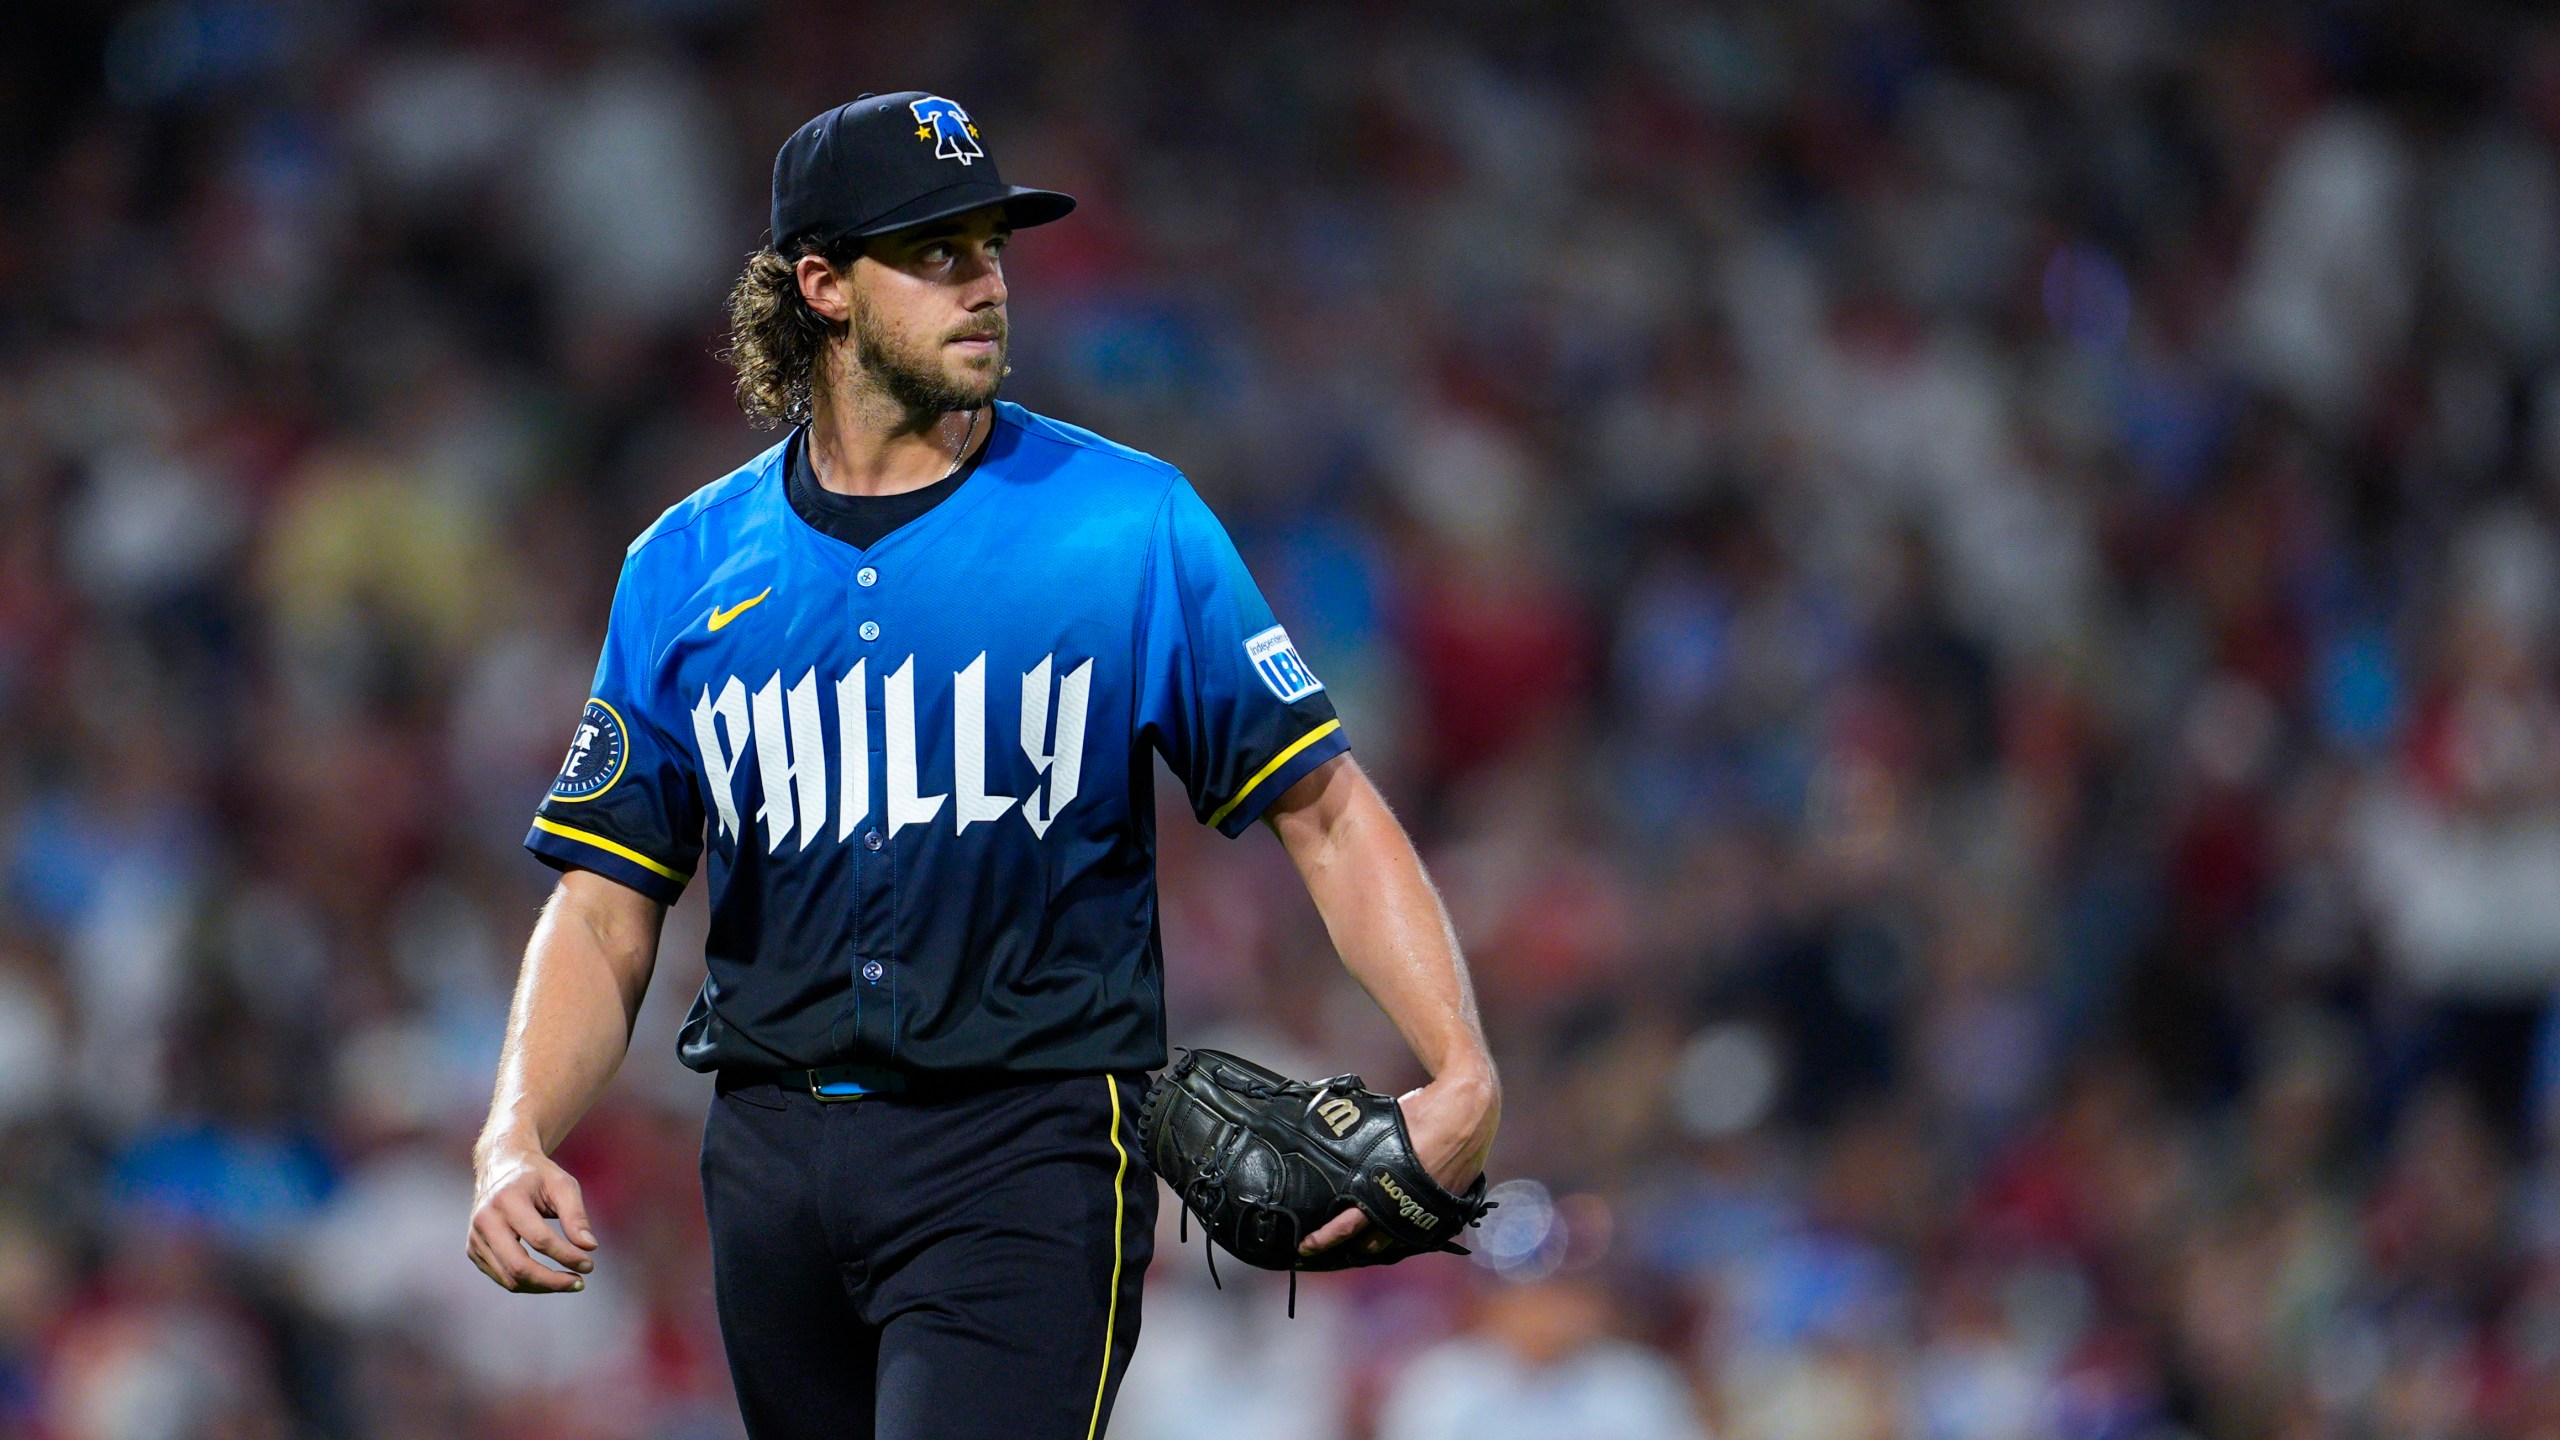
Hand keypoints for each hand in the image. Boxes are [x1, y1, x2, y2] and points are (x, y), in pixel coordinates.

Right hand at [467, 1137, 597, 1292]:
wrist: (501, 1164)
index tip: (589, 1264)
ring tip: (569, 1282)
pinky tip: (548, 1278)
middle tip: (579, 1284)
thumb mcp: (562, 1185)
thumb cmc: (537, 1175)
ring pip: (509, 1278)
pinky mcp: (473, 1250)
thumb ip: (576, 1215)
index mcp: (507, 1200)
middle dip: (552, 1281)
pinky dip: (528, 1283)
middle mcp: (485, 1220)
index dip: (567, 1256)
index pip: (540, 1240)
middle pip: (518, 1266)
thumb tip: (589, 1248)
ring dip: (542, 1287)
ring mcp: (475, 1238)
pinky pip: (502, 1277)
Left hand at [1300, 1067, 1498, 1256]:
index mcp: (1387, 1185)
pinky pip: (1420, 1231)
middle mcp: (1409, 1205)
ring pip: (1397, 1241)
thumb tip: (1329, 1155)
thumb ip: (1358, 1148)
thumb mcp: (1381, 1126)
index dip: (1325, 1238)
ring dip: (1379, 1240)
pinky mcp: (1449, 1209)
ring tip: (1361, 1236)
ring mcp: (1431, 1211)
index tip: (1306, 1246)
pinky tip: (1393, 1223)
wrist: (1470, 1108)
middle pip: (1373, 1243)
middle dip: (1352, 1244)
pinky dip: (1404, 1230)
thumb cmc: (1424, 1112)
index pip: (1349, 1224)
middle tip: (1332, 1239)